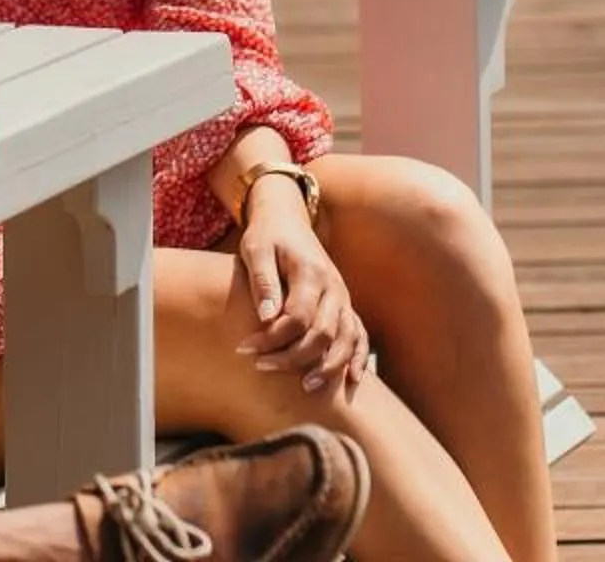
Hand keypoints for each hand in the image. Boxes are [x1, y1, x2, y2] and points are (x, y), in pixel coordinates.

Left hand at [233, 183, 367, 398]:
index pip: (297, 317)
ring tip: (307, 387)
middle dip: (294, 357)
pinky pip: (360, 333)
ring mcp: (342, 297)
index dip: (272, 338)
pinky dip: (359, 356)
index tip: (244, 349)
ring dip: (329, 365)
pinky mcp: (344, 304)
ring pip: (346, 337)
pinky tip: (353, 380)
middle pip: (323, 333)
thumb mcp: (256, 249)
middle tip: (262, 368)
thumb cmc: (267, 236)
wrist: (287, 218)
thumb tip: (266, 318)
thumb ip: (263, 281)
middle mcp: (333, 287)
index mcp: (311, 272)